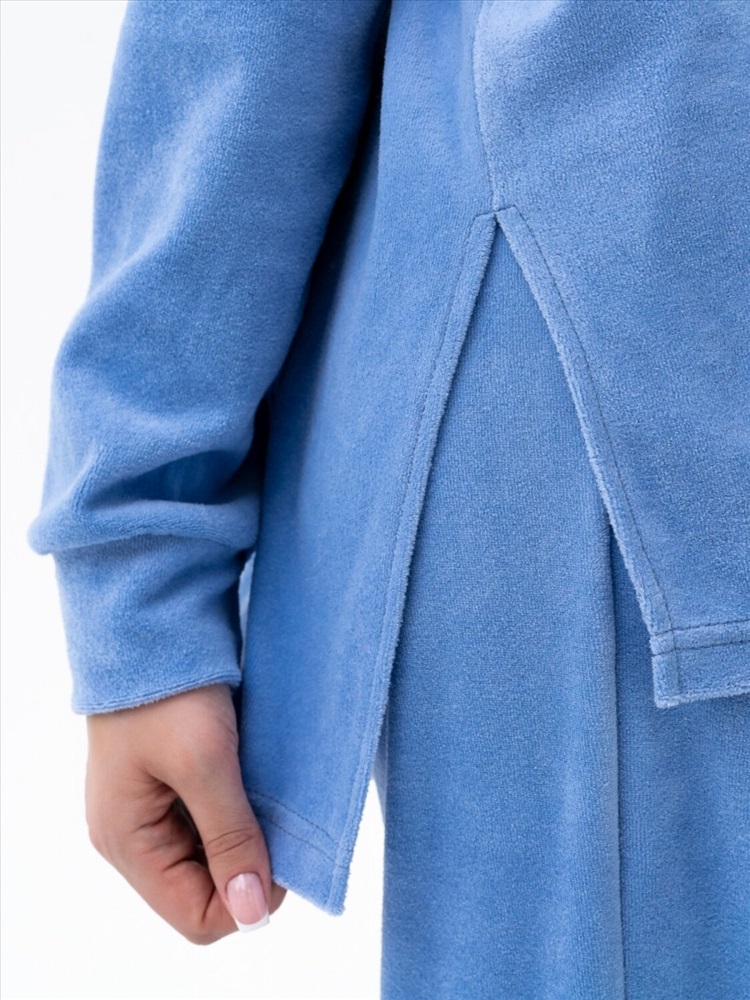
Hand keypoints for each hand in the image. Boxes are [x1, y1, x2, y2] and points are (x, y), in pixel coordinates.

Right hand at [84, 682, 286, 943]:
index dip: (247, 896)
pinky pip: (208, 819)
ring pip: (212, 853)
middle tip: (278, 815)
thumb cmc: (168, 692)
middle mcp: (133, 836)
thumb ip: (230, 838)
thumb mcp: (205, 764)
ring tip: (265, 789)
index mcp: (128, 842)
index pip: (197, 916)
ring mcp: (149, 810)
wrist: (151, 626)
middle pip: (205, 889)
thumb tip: (252, 915)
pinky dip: (238, 806)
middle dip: (249, 861)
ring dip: (245, 831)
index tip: (282, 850)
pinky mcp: (166, 783)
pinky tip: (254, 776)